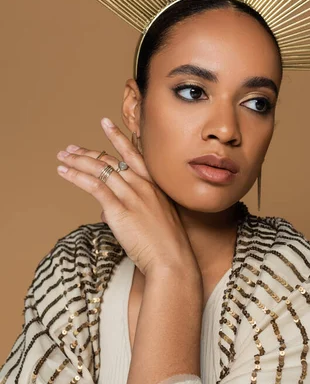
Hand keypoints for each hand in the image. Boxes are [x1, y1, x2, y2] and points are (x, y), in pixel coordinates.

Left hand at [56, 118, 198, 277]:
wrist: (173, 260)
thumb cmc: (167, 246)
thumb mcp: (154, 221)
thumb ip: (130, 211)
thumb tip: (106, 212)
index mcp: (155, 186)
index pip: (133, 154)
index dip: (117, 137)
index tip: (106, 124)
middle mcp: (143, 186)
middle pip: (111, 161)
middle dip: (89, 152)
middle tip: (72, 148)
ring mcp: (132, 196)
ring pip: (101, 169)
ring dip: (78, 161)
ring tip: (63, 156)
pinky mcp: (119, 210)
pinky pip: (94, 186)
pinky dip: (76, 176)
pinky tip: (64, 172)